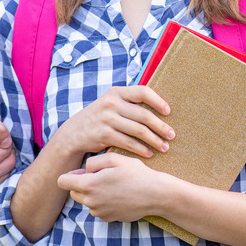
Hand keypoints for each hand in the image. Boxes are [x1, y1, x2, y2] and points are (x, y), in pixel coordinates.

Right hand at [51, 86, 173, 159]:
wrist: (73, 133)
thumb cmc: (100, 118)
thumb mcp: (111, 103)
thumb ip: (129, 102)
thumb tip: (160, 106)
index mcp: (116, 92)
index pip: (143, 92)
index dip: (158, 101)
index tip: (168, 112)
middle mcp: (111, 103)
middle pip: (144, 115)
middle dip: (161, 126)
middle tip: (172, 135)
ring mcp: (107, 119)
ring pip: (138, 130)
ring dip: (154, 140)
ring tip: (164, 147)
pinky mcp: (104, 135)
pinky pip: (128, 143)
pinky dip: (141, 149)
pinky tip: (149, 153)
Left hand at [57, 152, 172, 221]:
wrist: (155, 194)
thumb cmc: (136, 173)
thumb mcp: (114, 159)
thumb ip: (93, 162)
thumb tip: (83, 170)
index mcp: (89, 185)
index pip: (63, 182)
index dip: (71, 175)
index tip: (82, 172)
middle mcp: (90, 201)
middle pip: (74, 192)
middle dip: (82, 184)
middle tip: (101, 176)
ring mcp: (99, 212)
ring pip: (87, 201)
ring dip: (94, 194)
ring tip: (114, 185)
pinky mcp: (108, 218)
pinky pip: (98, 209)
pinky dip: (104, 202)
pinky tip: (119, 195)